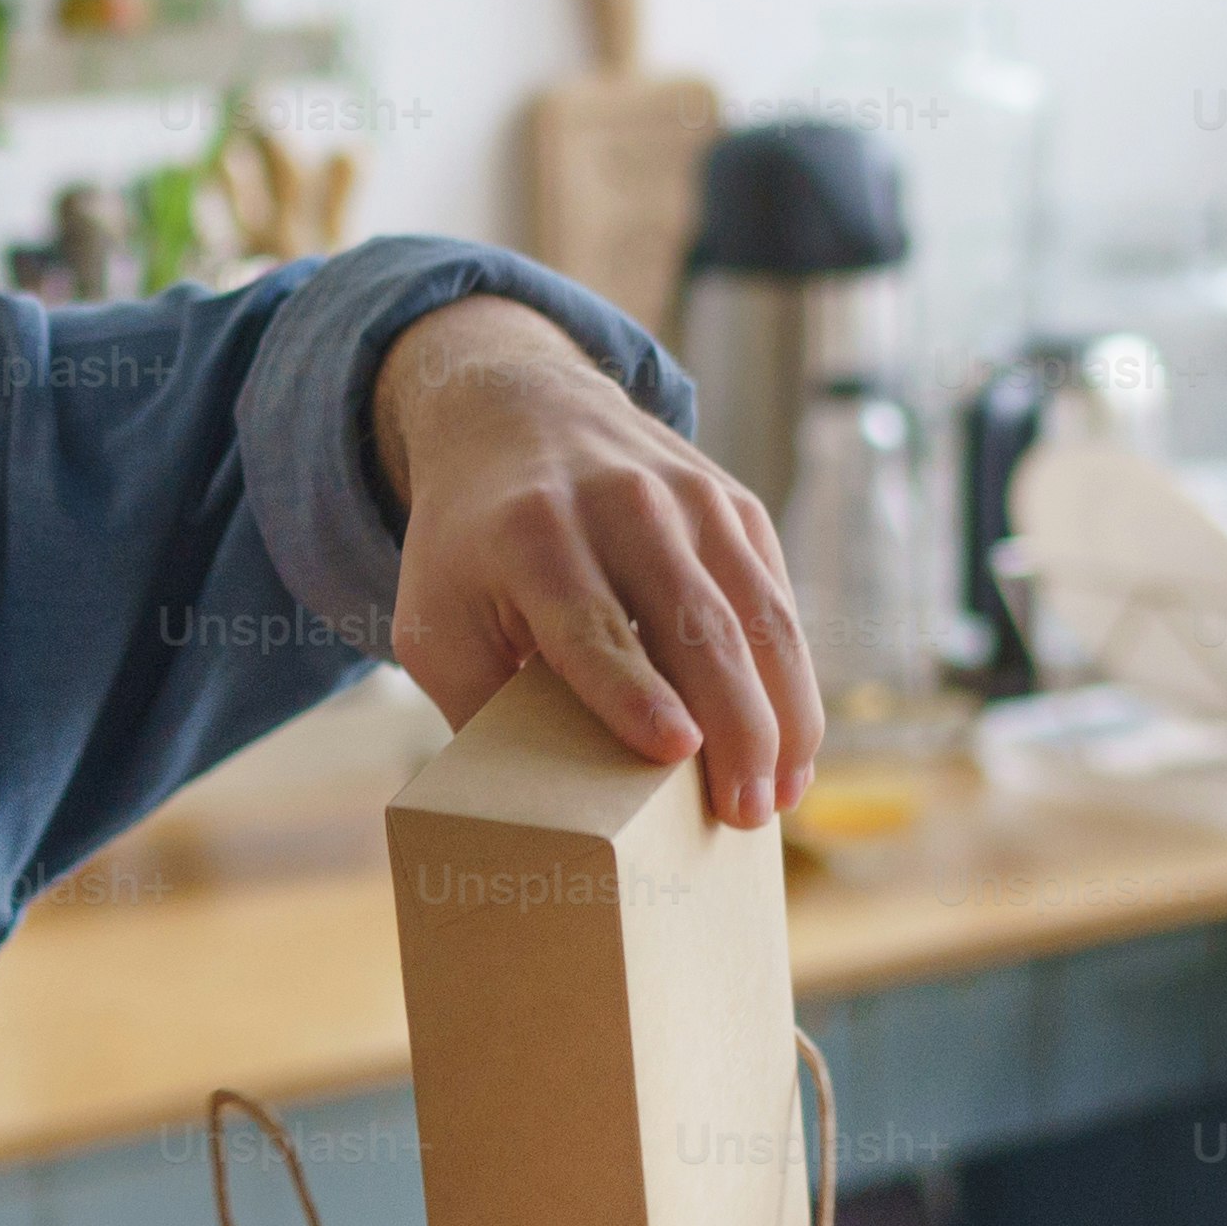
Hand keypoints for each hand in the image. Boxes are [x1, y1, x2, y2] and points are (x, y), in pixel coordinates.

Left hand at [373, 295, 820, 827]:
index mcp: (532, 535)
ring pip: (757, 617)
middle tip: (745, 813)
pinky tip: (792, 745)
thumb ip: (473, 701)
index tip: (676, 749)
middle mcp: (621, 506)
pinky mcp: (734, 505)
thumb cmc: (469, 545)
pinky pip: (777, 600)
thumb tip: (536, 805)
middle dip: (734, 727)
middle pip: (695, 627)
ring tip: (781, 796)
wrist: (517, 412)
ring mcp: (689, 498)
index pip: (593, 624)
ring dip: (782, 714)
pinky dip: (792, 678)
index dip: (634, 690)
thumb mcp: (433, 618)